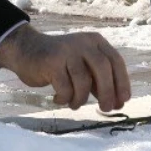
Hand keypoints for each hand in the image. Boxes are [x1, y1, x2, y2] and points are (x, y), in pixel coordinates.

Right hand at [0, 24, 130, 111]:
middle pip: (103, 68)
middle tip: (106, 109)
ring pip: (83, 80)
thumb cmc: (60, 63)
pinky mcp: (51, 61)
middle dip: (107, 91)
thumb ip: (99, 81)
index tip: (123, 101)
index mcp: (95, 41)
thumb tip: (117, 103)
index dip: (122, 82)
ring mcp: (66, 50)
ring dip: (81, 98)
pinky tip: (58, 99)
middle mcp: (83, 43)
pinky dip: (64, 98)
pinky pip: (65, 87)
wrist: (26, 50)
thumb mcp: (83, 66)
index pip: (116, 60)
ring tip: (74, 104)